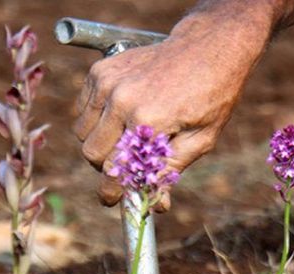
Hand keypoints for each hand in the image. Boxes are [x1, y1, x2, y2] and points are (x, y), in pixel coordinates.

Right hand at [74, 2, 276, 208]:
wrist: (208, 47)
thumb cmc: (211, 94)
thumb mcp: (201, 139)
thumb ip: (171, 172)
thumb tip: (158, 206)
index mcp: (148, 120)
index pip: (115, 168)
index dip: (111, 191)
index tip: (110, 200)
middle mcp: (121, 99)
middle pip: (92, 153)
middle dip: (106, 166)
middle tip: (125, 165)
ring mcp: (107, 82)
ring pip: (82, 132)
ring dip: (98, 142)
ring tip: (124, 137)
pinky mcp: (100, 71)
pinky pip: (82, 109)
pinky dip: (95, 119)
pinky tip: (119, 116)